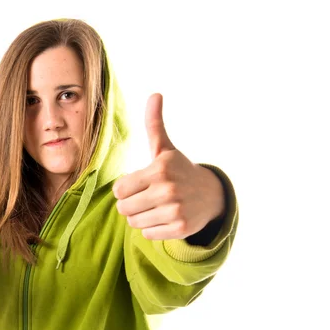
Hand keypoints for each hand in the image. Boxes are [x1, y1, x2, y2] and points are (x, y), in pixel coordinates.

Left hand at [113, 93, 224, 239]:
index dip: (124, 188)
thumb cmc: (178, 170)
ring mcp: (176, 210)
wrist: (211, 195)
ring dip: (140, 217)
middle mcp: (168, 190)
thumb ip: (154, 124)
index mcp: (159, 169)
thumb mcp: (164, 148)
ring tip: (156, 207)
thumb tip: (155, 94)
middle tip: (146, 197)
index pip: (119, 189)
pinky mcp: (181, 228)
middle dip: (130, 204)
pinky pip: (148, 235)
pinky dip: (153, 229)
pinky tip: (165, 218)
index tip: (137, 184)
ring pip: (134, 223)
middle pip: (124, 208)